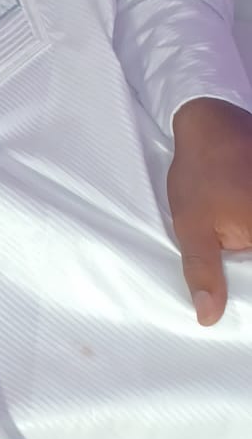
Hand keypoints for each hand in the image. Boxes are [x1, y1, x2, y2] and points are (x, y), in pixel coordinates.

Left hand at [167, 96, 251, 324]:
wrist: (211, 122)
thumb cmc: (201, 172)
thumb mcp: (192, 226)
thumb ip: (203, 272)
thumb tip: (209, 317)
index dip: (246, 295)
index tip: (236, 301)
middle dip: (242, 271)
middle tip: (226, 265)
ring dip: (245, 250)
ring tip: (230, 239)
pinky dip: (248, 236)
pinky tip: (237, 231)